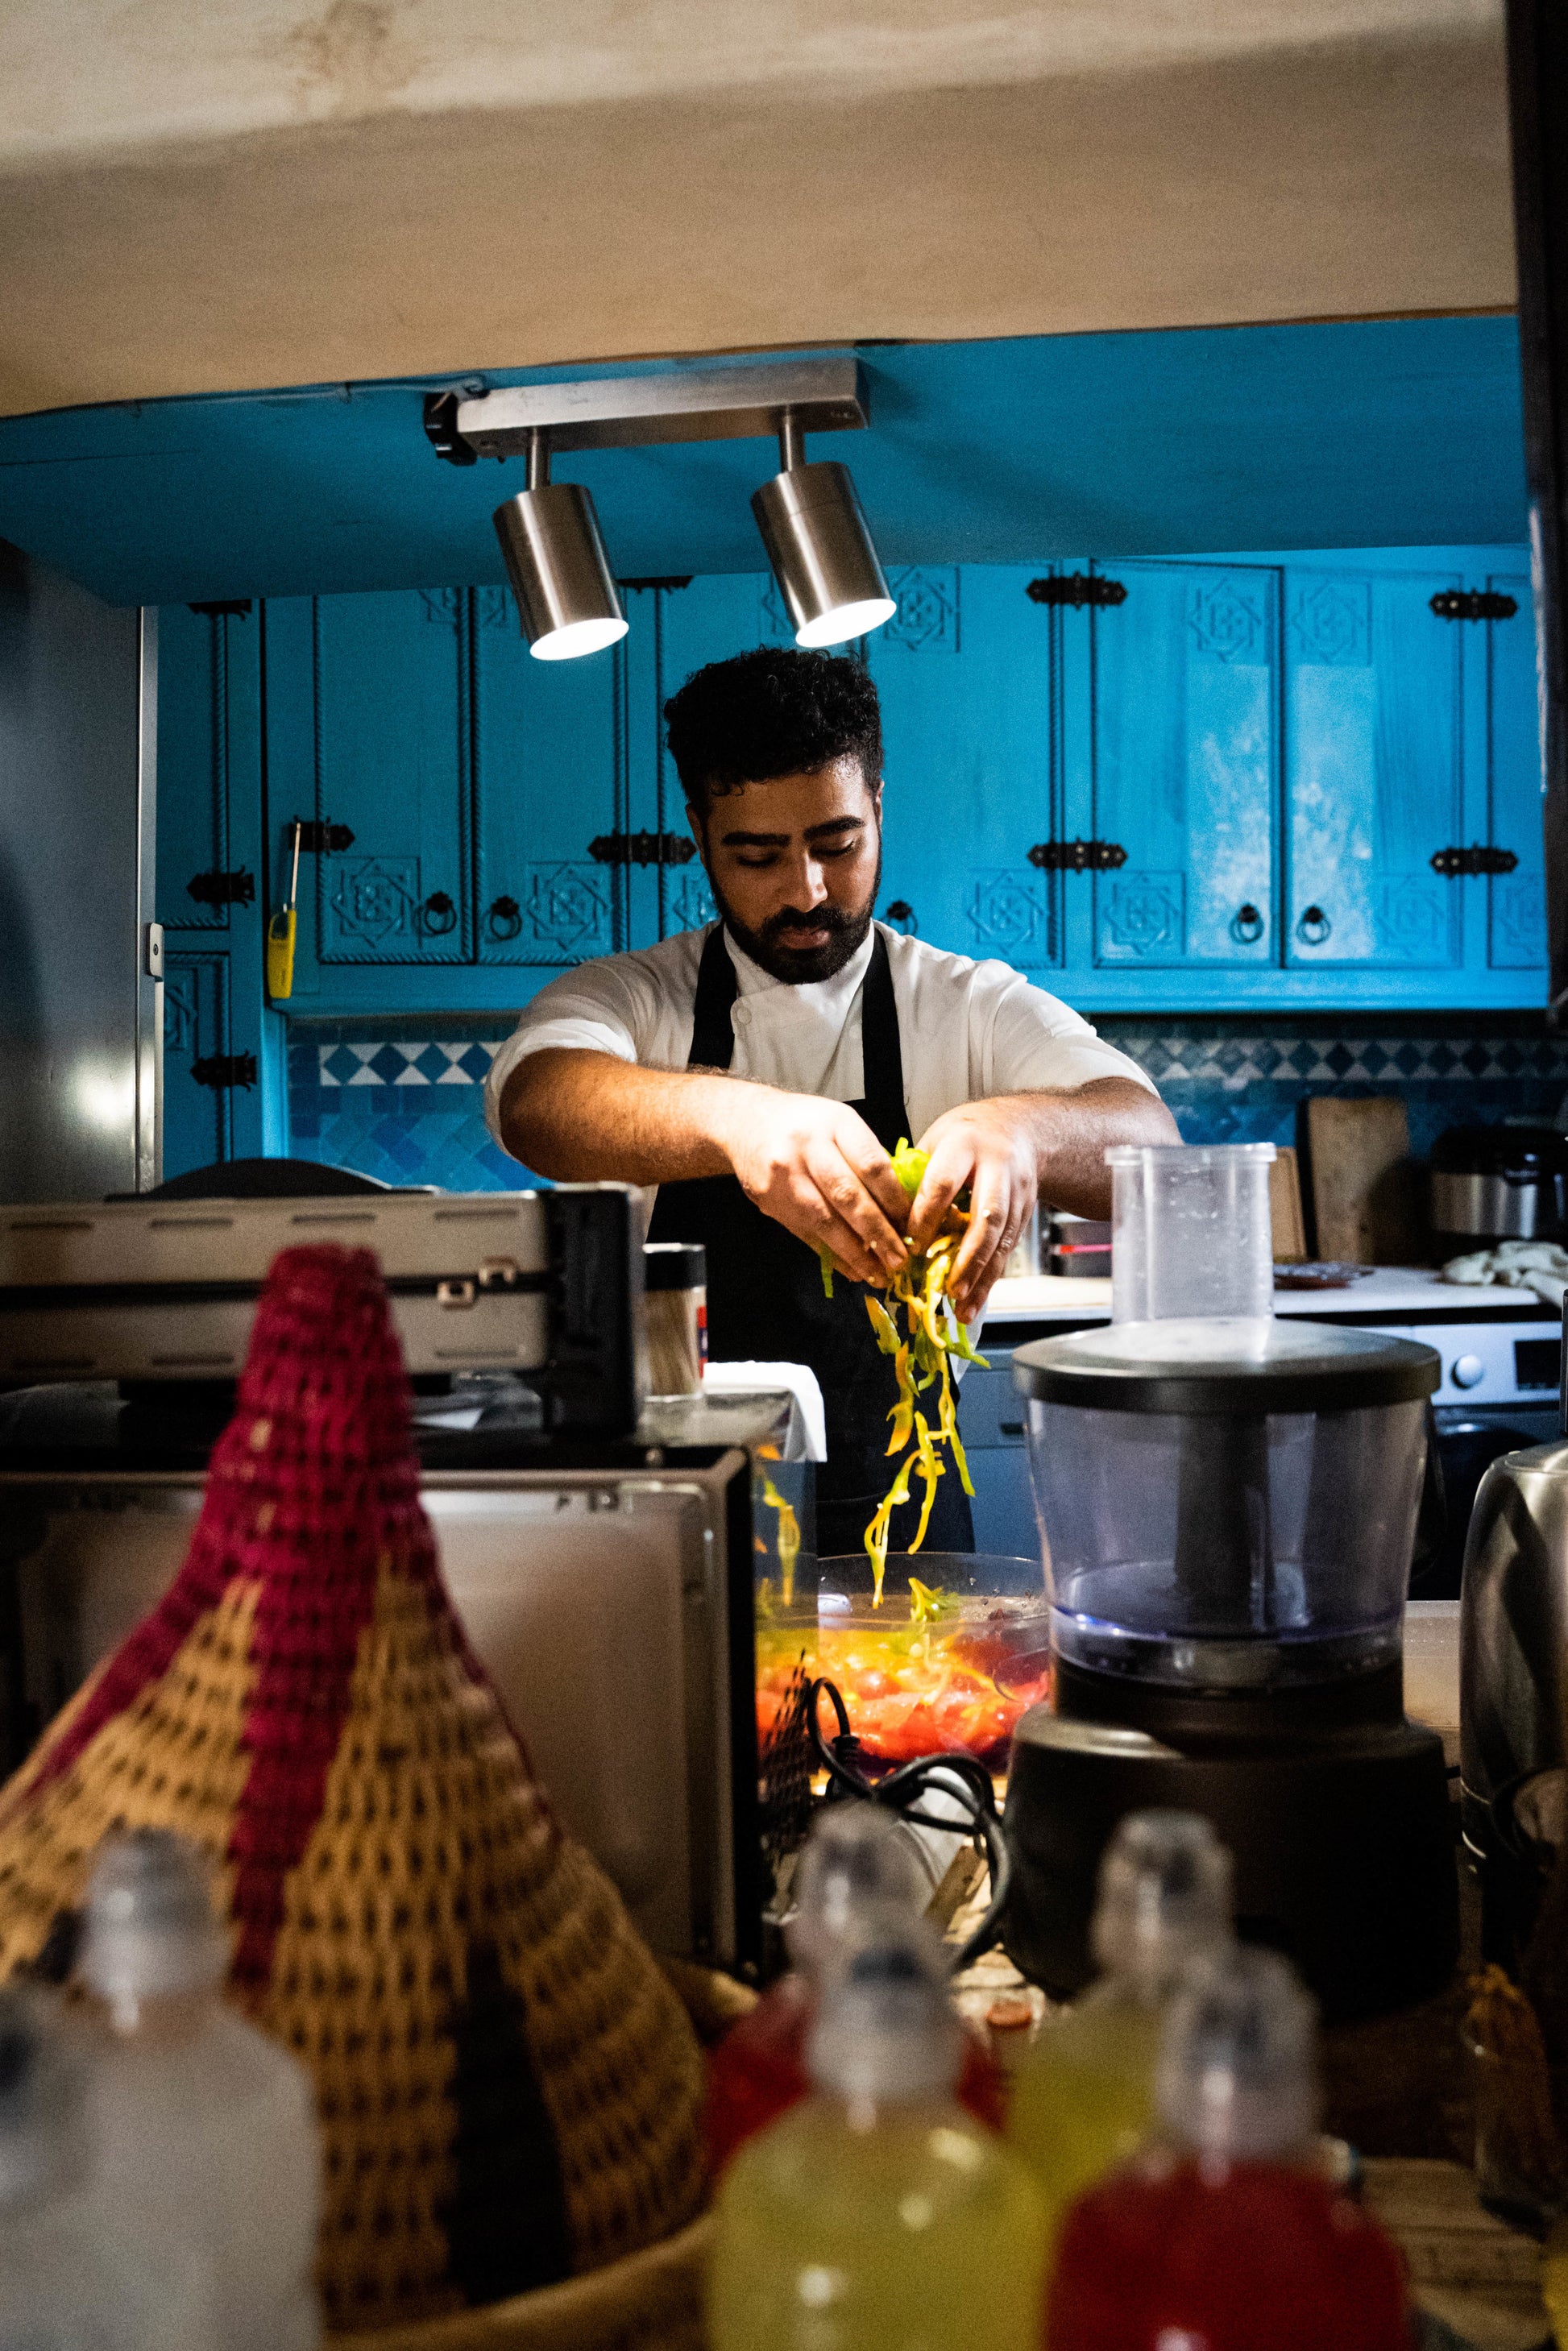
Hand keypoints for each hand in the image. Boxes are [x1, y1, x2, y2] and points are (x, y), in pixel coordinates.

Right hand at [716, 1086, 911, 1285]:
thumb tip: (899, 1207)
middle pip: (848, 1196)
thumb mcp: (840, 1123)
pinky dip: (831, 1255)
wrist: (745, 1123)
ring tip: (878, 1274)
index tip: (911, 1223)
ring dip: (855, 1254)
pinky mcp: (770, 1202)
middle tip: (899, 1259)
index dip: (894, 1199)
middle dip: (878, 1233)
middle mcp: (808, 1148)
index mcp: (835, 1124)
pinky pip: (806, 1234)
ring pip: (825, 1222)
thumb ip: (866, 1158)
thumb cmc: (805, 1124)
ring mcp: (785, 1177)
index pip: (871, 1165)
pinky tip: (852, 1269)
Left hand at [908, 1101, 1039, 1320]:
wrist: (1021, 1129)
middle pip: (986, 1217)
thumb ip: (915, 1175)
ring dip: (982, 1276)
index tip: (909, 1249)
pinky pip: (1008, 1249)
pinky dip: (991, 1277)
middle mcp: (998, 1168)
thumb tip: (882, 1214)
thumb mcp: (937, 1139)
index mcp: (965, 1146)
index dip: (925, 1219)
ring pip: (1002, 1239)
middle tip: (948, 1289)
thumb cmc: (967, 1135)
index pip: (941, 1186)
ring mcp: (1018, 1192)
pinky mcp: (1026, 1212)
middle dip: (966, 1258)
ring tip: (962, 1306)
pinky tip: (976, 1300)